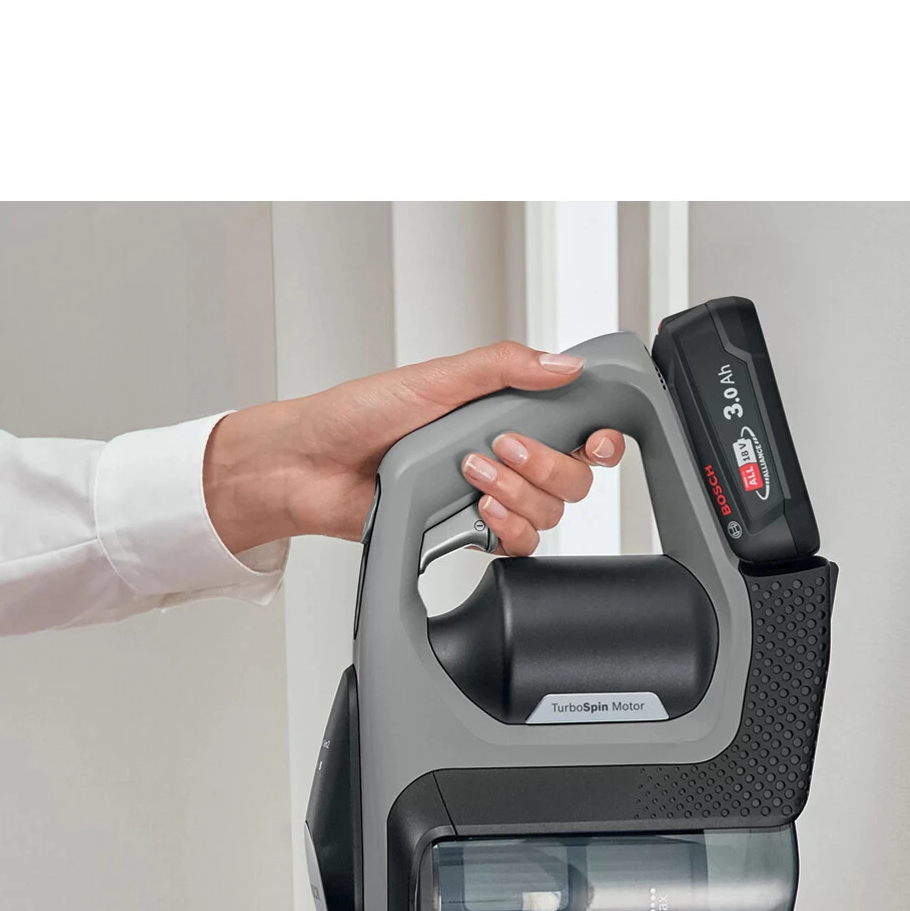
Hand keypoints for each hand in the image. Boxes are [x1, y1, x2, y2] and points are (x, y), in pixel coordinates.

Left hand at [203, 344, 623, 557]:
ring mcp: (489, 495)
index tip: (595, 437)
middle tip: (501, 448)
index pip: (576, 425)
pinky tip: (479, 513)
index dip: (599, 435)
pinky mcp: (469, 533)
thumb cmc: (356, 415)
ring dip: (518, 495)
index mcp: (502, 409)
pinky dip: (508, 531)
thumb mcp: (435, 376)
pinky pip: (519, 545)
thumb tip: (562, 365)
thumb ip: (503, 367)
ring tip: (470, 475)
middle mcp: (504, 454)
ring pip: (550, 512)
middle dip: (546, 465)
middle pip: (573, 476)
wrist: (310, 468)